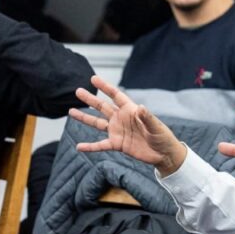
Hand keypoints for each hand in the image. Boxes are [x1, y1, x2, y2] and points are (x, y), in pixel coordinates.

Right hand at [70, 75, 186, 173]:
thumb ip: (147, 117)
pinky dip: (90, 146)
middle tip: (78, 91)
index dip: (105, 87)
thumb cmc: (162, 137)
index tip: (93, 79)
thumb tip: (140, 107)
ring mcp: (118, 131)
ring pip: (97, 123)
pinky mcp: (117, 144)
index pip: (116, 96)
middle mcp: (121, 119)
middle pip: (102, 107)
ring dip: (84, 117)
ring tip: (71, 111)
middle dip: (90, 99)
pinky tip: (79, 146)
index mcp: (130, 111)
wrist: (163, 154)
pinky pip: (100, 145)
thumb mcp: (156, 126)